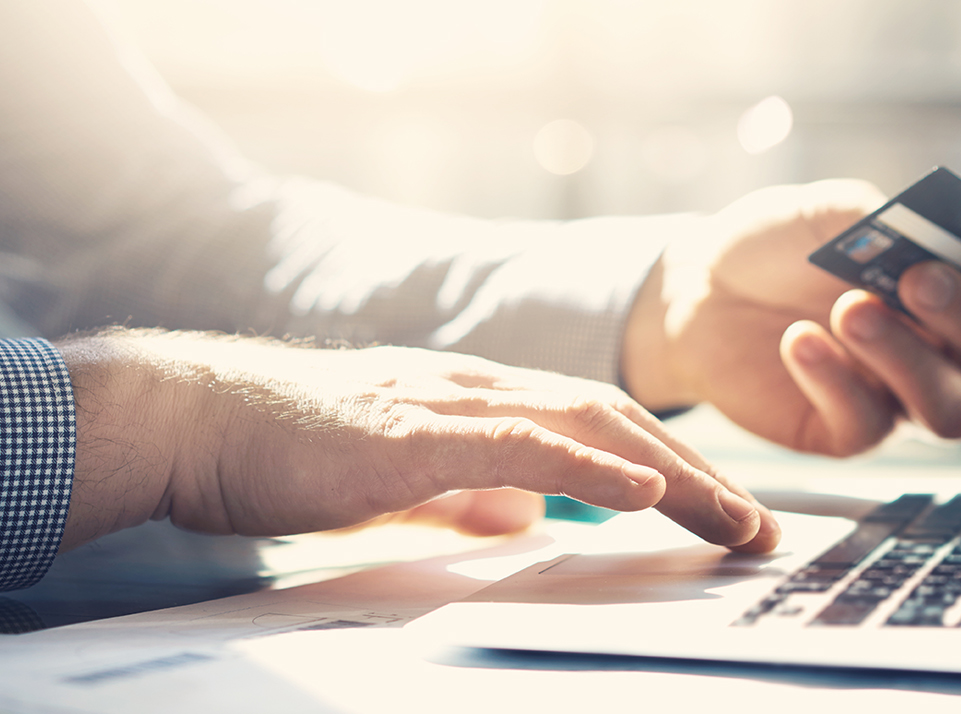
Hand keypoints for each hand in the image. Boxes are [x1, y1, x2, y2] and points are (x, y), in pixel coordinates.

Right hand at [56, 329, 779, 552]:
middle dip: (697, 475)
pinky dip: (587, 467)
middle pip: (615, 421)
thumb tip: (524, 520)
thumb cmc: (292, 449)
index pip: (599, 427)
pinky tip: (641, 490)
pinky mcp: (413, 433)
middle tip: (758, 525)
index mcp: (480, 402)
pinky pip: (519, 444)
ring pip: (586, 426)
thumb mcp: (403, 481)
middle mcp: (480, 389)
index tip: (721, 511)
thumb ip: (467, 495)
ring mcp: (450, 403)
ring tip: (730, 516)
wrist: (202, 420)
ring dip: (669, 473)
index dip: (670, 466)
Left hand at [623, 179, 960, 454]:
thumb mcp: (835, 213)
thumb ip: (893, 225)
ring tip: (850, 309)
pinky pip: (870, 426)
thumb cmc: (780, 244)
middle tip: (916, 281)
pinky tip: (799, 341)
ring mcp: (905, 397)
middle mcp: (953, 351)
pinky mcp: (849, 431)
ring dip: (911, 360)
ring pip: (955, 411)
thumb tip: (939, 244)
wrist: (699, 286)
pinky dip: (838, 380)